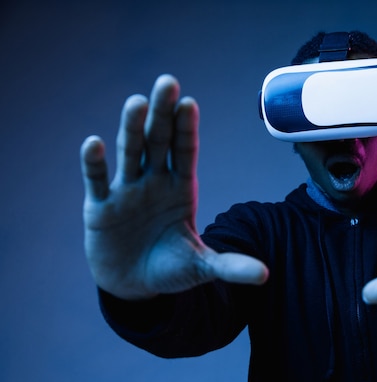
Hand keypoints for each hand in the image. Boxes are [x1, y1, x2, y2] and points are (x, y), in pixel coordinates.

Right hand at [80, 75, 267, 299]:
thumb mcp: (201, 267)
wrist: (134, 286)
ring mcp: (126, 191)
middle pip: (158, 142)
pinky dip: (94, 163)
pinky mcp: (100, 207)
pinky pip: (96, 181)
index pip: (185, 152)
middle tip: (167, 82)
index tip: (189, 103)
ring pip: (129, 153)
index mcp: (180, 188)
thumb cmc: (171, 269)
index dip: (186, 128)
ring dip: (131, 128)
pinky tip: (94, 143)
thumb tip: (265, 276)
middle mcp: (154, 182)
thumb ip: (230, 266)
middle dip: (162, 114)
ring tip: (136, 103)